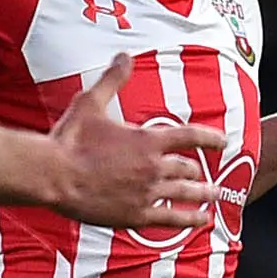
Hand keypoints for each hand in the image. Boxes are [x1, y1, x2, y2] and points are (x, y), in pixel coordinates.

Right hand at [50, 54, 229, 228]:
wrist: (54, 175)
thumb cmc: (70, 139)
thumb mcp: (91, 102)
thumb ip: (113, 80)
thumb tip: (124, 56)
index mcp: (147, 140)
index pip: (190, 136)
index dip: (210, 138)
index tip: (222, 141)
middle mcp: (153, 167)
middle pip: (187, 168)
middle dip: (197, 171)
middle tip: (203, 174)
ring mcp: (147, 193)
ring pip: (185, 194)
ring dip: (202, 195)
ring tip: (213, 197)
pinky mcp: (136, 215)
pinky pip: (171, 219)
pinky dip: (189, 219)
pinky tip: (201, 221)